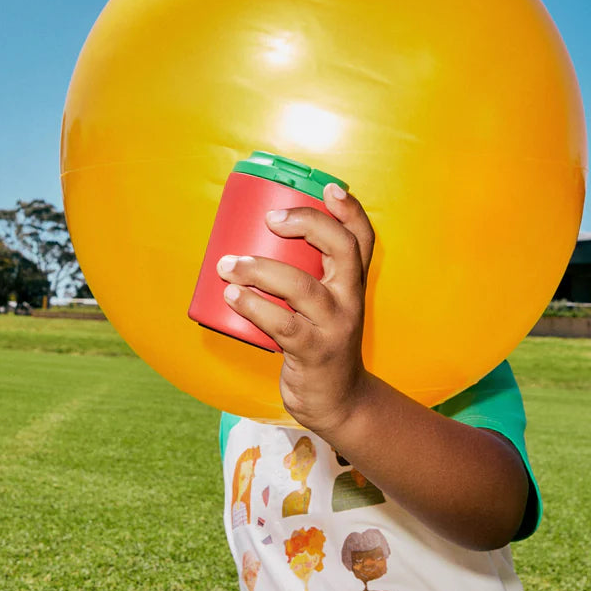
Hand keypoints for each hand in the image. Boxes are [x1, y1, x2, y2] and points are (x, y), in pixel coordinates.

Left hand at [216, 182, 375, 433]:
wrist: (338, 402)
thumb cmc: (320, 343)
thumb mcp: (325, 306)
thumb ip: (305, 277)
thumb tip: (252, 242)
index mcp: (352, 283)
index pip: (363, 238)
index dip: (350, 210)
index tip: (329, 188)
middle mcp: (350, 299)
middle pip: (342, 249)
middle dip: (307, 224)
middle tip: (269, 219)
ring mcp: (335, 326)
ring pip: (303, 287)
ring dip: (261, 271)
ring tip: (228, 264)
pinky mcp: (315, 352)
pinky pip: (283, 325)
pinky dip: (254, 307)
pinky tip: (231, 297)